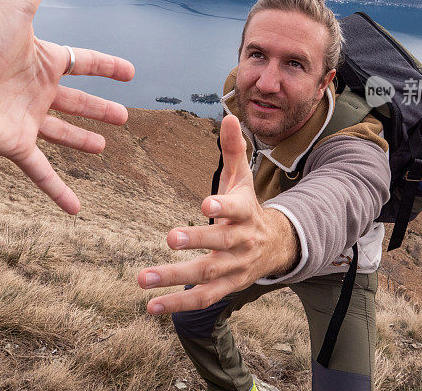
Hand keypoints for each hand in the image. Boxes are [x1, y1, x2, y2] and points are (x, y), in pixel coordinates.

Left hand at [0, 0, 133, 214]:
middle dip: (99, 109)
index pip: (83, 61)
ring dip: (82, 142)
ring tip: (103, 149)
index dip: (107, 66)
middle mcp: (36, 90)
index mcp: (42, 58)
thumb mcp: (19, 2)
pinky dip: (58, 192)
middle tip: (124, 118)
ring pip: (62, 135)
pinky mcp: (14, 147)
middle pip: (76, 101)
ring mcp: (27, 121)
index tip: (130, 72)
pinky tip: (76, 211)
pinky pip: (41, 173)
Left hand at [137, 115, 297, 313]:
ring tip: (142, 278)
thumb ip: (233, 149)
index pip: (236, 208)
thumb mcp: (243, 178)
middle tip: (169, 238)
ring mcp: (236, 267)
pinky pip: (204, 299)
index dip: (222, 206)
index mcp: (246, 211)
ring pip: (208, 275)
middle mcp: (243, 241)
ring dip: (176, 279)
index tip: (205, 203)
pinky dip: (179, 304)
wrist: (278, 246)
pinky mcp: (228, 287)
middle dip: (197, 241)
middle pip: (221, 243)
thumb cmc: (249, 206)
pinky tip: (151, 306)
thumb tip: (228, 115)